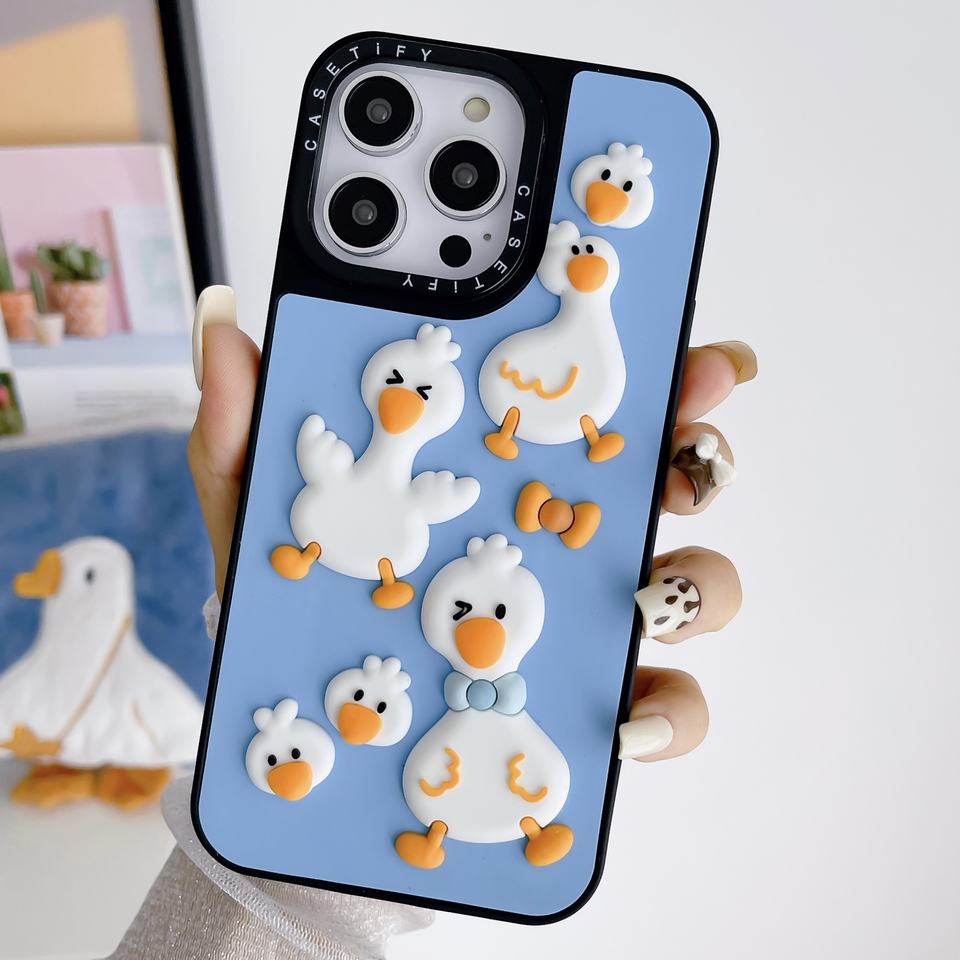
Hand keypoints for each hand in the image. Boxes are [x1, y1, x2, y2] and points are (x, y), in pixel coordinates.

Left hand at [187, 288, 755, 761]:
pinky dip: (671, 711)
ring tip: (650, 595)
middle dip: (699, 451)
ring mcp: (582, 629)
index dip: (645, 369)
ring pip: (691, 590)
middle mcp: (560, 545)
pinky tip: (626, 717)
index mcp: (499, 483)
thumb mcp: (263, 521)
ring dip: (695, 585)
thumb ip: (244, 431)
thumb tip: (223, 319)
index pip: (586, 412)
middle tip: (689, 442)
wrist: (309, 753)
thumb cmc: (301, 620)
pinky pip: (667, 710)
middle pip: (666, 484)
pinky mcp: (588, 714)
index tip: (678, 346)